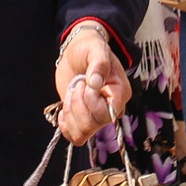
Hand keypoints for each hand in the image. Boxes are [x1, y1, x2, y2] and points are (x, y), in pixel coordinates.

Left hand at [54, 26, 129, 144]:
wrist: (77, 53)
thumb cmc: (90, 49)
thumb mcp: (95, 49)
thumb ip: (99, 63)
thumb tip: (96, 82)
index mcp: (120, 92)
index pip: (108, 113)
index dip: (92, 101)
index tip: (85, 82)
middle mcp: (110, 108)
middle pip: (94, 125)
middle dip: (78, 104)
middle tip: (77, 85)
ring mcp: (96, 116)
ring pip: (83, 133)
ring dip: (70, 114)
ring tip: (71, 94)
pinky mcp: (82, 119)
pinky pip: (75, 136)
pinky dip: (65, 125)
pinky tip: (65, 108)